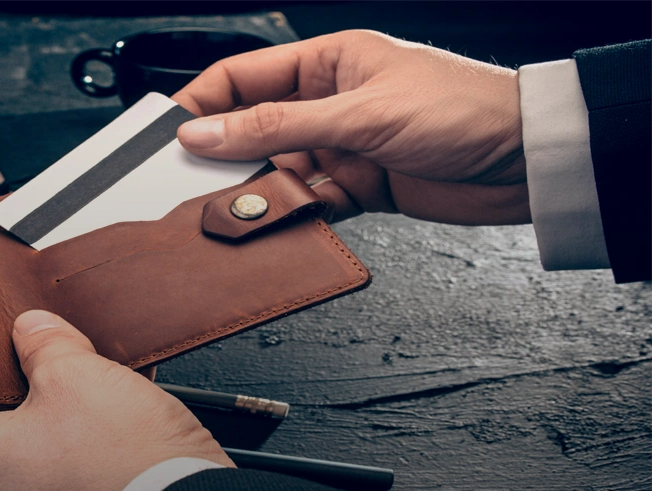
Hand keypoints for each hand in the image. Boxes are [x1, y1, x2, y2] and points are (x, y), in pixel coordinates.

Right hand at [173, 30, 529, 225]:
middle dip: (225, 156)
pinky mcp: (358, 187)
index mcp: (328, 61)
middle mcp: (329, 102)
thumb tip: (205, 131)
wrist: (527, 161)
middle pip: (253, 129)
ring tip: (240, 208)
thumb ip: (277, 127)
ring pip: (277, 171)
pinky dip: (293, 215)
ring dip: (260, 191)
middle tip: (193, 182)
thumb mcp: (360, 113)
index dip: (201, 102)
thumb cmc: (462, 109)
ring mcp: (342, 146)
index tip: (168, 133)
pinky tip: (281, 223)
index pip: (243, 77)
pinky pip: (308, 202)